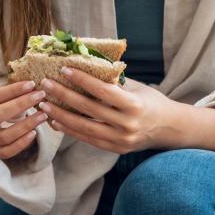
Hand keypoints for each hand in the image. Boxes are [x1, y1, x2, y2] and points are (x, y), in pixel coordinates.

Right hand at [0, 82, 48, 159]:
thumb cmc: (0, 106)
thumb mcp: (1, 97)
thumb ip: (12, 92)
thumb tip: (33, 86)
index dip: (13, 90)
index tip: (31, 84)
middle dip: (21, 104)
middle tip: (40, 96)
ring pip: (5, 135)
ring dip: (26, 125)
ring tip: (42, 115)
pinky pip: (8, 151)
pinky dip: (22, 143)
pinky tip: (34, 133)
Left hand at [39, 69, 184, 153]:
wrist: (170, 129)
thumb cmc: (151, 102)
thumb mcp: (138, 87)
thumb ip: (115, 81)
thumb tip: (87, 65)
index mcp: (134, 105)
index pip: (103, 91)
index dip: (82, 79)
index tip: (64, 69)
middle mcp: (127, 125)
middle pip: (89, 109)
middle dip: (64, 96)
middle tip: (46, 85)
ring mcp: (121, 140)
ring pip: (84, 128)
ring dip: (61, 116)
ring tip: (44, 105)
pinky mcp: (116, 149)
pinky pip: (88, 139)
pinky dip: (70, 130)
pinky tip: (56, 121)